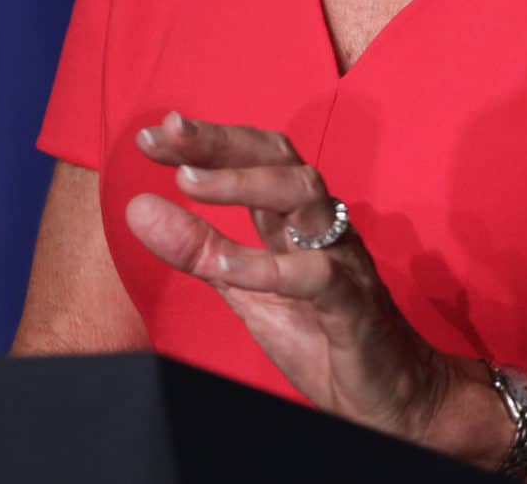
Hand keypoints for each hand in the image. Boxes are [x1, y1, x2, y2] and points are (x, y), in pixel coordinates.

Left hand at [127, 111, 458, 441]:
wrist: (388, 393)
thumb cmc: (320, 335)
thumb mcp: (244, 291)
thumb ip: (199, 251)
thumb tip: (139, 208)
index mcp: (297, 221)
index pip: (257, 159)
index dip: (207, 142)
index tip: (149, 136)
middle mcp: (323, 226)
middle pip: (281, 161)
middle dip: (223, 142)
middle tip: (167, 133)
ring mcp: (342, 259)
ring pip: (306, 197)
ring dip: (244, 184)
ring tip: (187, 182)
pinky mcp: (353, 304)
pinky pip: (315, 275)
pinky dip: (268, 267)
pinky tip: (224, 265)